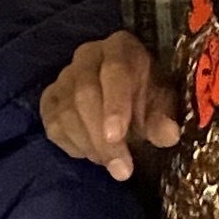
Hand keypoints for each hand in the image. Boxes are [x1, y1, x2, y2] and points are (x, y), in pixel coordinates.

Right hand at [39, 28, 173, 179]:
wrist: (122, 100)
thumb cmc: (145, 98)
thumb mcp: (161, 105)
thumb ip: (163, 118)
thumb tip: (169, 134)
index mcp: (120, 48)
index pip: (115, 71)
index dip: (114, 104)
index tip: (116, 136)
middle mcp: (87, 55)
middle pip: (85, 95)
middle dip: (102, 138)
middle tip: (121, 169)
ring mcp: (64, 77)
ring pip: (67, 114)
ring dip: (90, 147)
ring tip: (113, 164)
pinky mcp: (49, 99)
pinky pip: (54, 126)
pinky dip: (74, 146)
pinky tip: (94, 153)